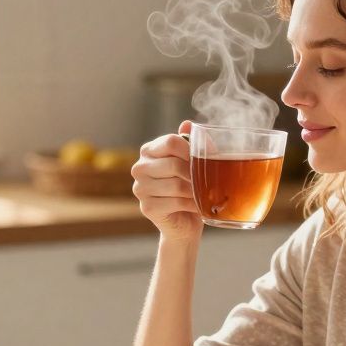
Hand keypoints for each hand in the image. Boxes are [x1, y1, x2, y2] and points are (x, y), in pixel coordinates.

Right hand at [132, 121, 201, 242]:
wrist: (183, 222)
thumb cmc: (188, 188)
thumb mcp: (190, 162)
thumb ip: (189, 142)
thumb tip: (188, 123)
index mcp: (149, 151)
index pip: (171, 142)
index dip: (191, 150)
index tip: (205, 159)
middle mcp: (139, 168)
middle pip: (174, 164)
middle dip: (195, 174)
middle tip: (206, 180)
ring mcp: (140, 188)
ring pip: (177, 185)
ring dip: (195, 191)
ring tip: (203, 194)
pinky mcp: (146, 207)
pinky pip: (177, 202)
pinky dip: (192, 204)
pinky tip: (197, 206)